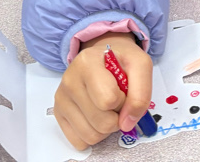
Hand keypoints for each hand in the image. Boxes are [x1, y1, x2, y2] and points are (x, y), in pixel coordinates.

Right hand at [53, 31, 152, 149]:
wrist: (102, 57)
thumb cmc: (120, 61)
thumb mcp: (140, 64)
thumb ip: (141, 93)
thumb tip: (126, 124)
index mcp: (87, 63)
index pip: (109, 100)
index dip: (123, 101)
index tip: (123, 90)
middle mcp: (69, 80)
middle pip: (102, 123)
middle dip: (117, 117)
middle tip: (117, 102)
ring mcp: (61, 99)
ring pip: (91, 136)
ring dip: (106, 129)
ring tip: (106, 109)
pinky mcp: (58, 114)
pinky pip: (79, 142)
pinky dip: (93, 135)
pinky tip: (95, 118)